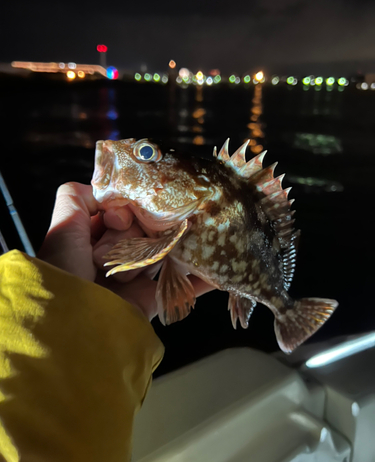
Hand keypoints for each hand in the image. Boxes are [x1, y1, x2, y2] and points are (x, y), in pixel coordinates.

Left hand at [38, 182, 212, 319]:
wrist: (76, 323)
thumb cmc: (66, 270)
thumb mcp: (64, 226)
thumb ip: (76, 198)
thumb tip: (104, 186)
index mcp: (93, 241)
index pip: (121, 215)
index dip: (124, 213)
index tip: (121, 220)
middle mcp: (114, 258)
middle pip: (144, 231)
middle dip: (141, 235)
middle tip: (133, 245)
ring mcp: (135, 279)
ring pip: (163, 253)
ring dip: (177, 245)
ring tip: (195, 231)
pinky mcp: (152, 299)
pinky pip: (180, 286)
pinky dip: (201, 279)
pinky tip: (218, 267)